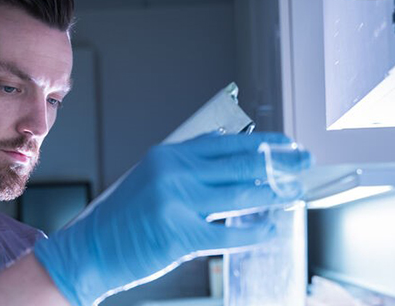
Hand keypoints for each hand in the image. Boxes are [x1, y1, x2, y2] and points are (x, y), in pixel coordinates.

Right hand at [33, 132, 309, 305]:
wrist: (89, 251)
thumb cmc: (121, 220)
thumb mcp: (149, 179)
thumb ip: (186, 166)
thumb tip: (226, 151)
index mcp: (167, 155)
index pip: (226, 142)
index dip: (262, 142)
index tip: (285, 144)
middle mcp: (173, 173)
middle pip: (240, 163)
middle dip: (279, 161)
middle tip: (305, 161)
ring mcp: (177, 203)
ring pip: (240, 194)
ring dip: (274, 193)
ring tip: (295, 192)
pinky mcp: (180, 235)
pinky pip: (230, 233)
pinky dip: (256, 232)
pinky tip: (272, 229)